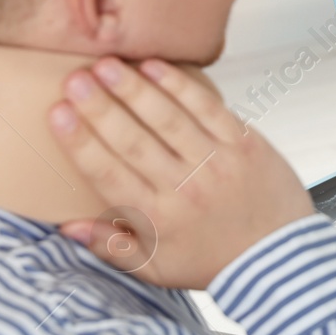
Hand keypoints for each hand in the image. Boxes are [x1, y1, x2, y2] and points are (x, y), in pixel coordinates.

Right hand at [47, 57, 315, 289]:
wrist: (278, 259)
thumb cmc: (215, 262)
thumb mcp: (157, 269)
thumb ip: (112, 248)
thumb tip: (68, 226)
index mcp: (157, 217)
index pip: (108, 173)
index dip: (80, 142)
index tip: (57, 113)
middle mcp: (183, 186)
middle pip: (132, 140)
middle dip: (99, 107)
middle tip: (75, 79)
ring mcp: (216, 162)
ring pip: (168, 119)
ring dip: (135, 89)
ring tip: (107, 66)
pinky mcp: (244, 144)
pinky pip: (208, 108)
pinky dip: (181, 86)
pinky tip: (155, 68)